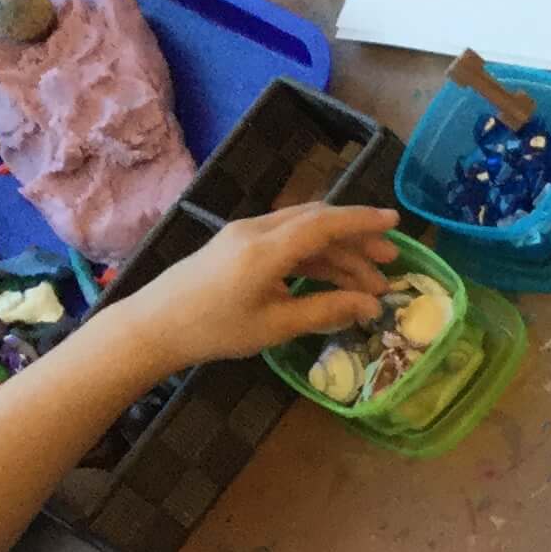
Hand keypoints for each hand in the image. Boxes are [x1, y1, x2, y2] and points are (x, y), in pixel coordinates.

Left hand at [111, 203, 396, 373]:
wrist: (155, 326)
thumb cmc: (214, 329)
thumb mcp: (275, 326)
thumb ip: (326, 310)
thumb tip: (371, 305)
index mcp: (266, 249)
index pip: (325, 224)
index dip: (363, 222)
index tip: (396, 223)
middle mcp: (257, 231)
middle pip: (317, 221)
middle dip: (357, 239)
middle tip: (389, 261)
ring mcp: (244, 235)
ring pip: (303, 231)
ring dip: (338, 252)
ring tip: (367, 281)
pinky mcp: (237, 245)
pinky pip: (286, 240)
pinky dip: (314, 256)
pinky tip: (331, 277)